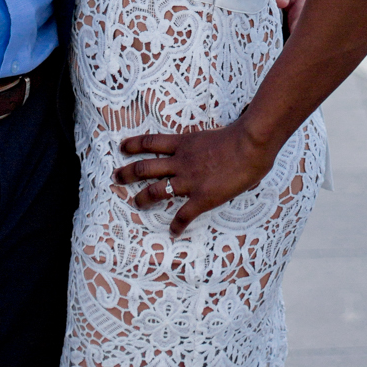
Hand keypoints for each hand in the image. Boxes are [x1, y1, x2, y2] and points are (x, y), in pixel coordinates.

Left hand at [116, 122, 273, 238]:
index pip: (152, 142)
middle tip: (116, 177)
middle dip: (127, 173)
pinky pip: (183, 215)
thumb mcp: (217, 135)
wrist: (250, 144)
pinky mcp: (201, 197)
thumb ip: (210, 145)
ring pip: (155, 191)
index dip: (134, 144)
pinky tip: (173, 232)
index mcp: (184, 143)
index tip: (122, 147)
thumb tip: (219, 151)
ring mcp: (189, 180)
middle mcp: (181, 161)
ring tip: (135, 204)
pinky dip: (177, 225)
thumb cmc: (241, 136)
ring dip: (142, 199)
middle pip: (145, 167)